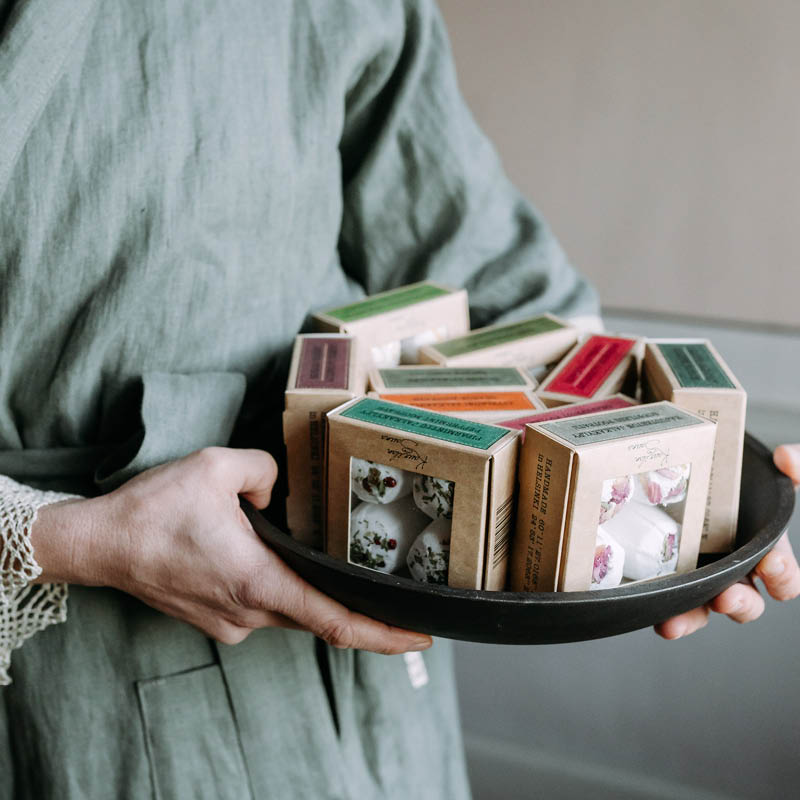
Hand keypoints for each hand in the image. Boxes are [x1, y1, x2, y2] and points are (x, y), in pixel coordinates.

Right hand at [30, 447, 431, 653]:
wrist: (100, 544)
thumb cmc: (153, 510)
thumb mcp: (217, 466)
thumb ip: (267, 469)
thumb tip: (278, 489)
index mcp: (258, 581)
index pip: (336, 621)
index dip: (384, 633)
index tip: (420, 637)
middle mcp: (249, 613)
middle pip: (321, 618)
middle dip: (363, 612)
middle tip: (401, 598)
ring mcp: (231, 622)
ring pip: (292, 610)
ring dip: (317, 594)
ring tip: (341, 569)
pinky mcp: (216, 619)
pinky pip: (264, 607)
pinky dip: (283, 590)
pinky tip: (281, 562)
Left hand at [655, 443, 799, 638]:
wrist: (696, 462)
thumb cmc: (736, 474)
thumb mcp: (769, 469)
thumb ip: (792, 464)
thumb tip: (787, 460)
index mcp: (764, 550)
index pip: (783, 577)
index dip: (782, 576)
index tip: (771, 564)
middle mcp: (735, 569)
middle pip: (746, 602)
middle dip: (740, 603)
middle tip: (728, 596)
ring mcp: (703, 574)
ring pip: (705, 608)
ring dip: (694, 617)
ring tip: (678, 622)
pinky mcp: (672, 574)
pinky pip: (672, 601)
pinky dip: (669, 614)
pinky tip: (657, 619)